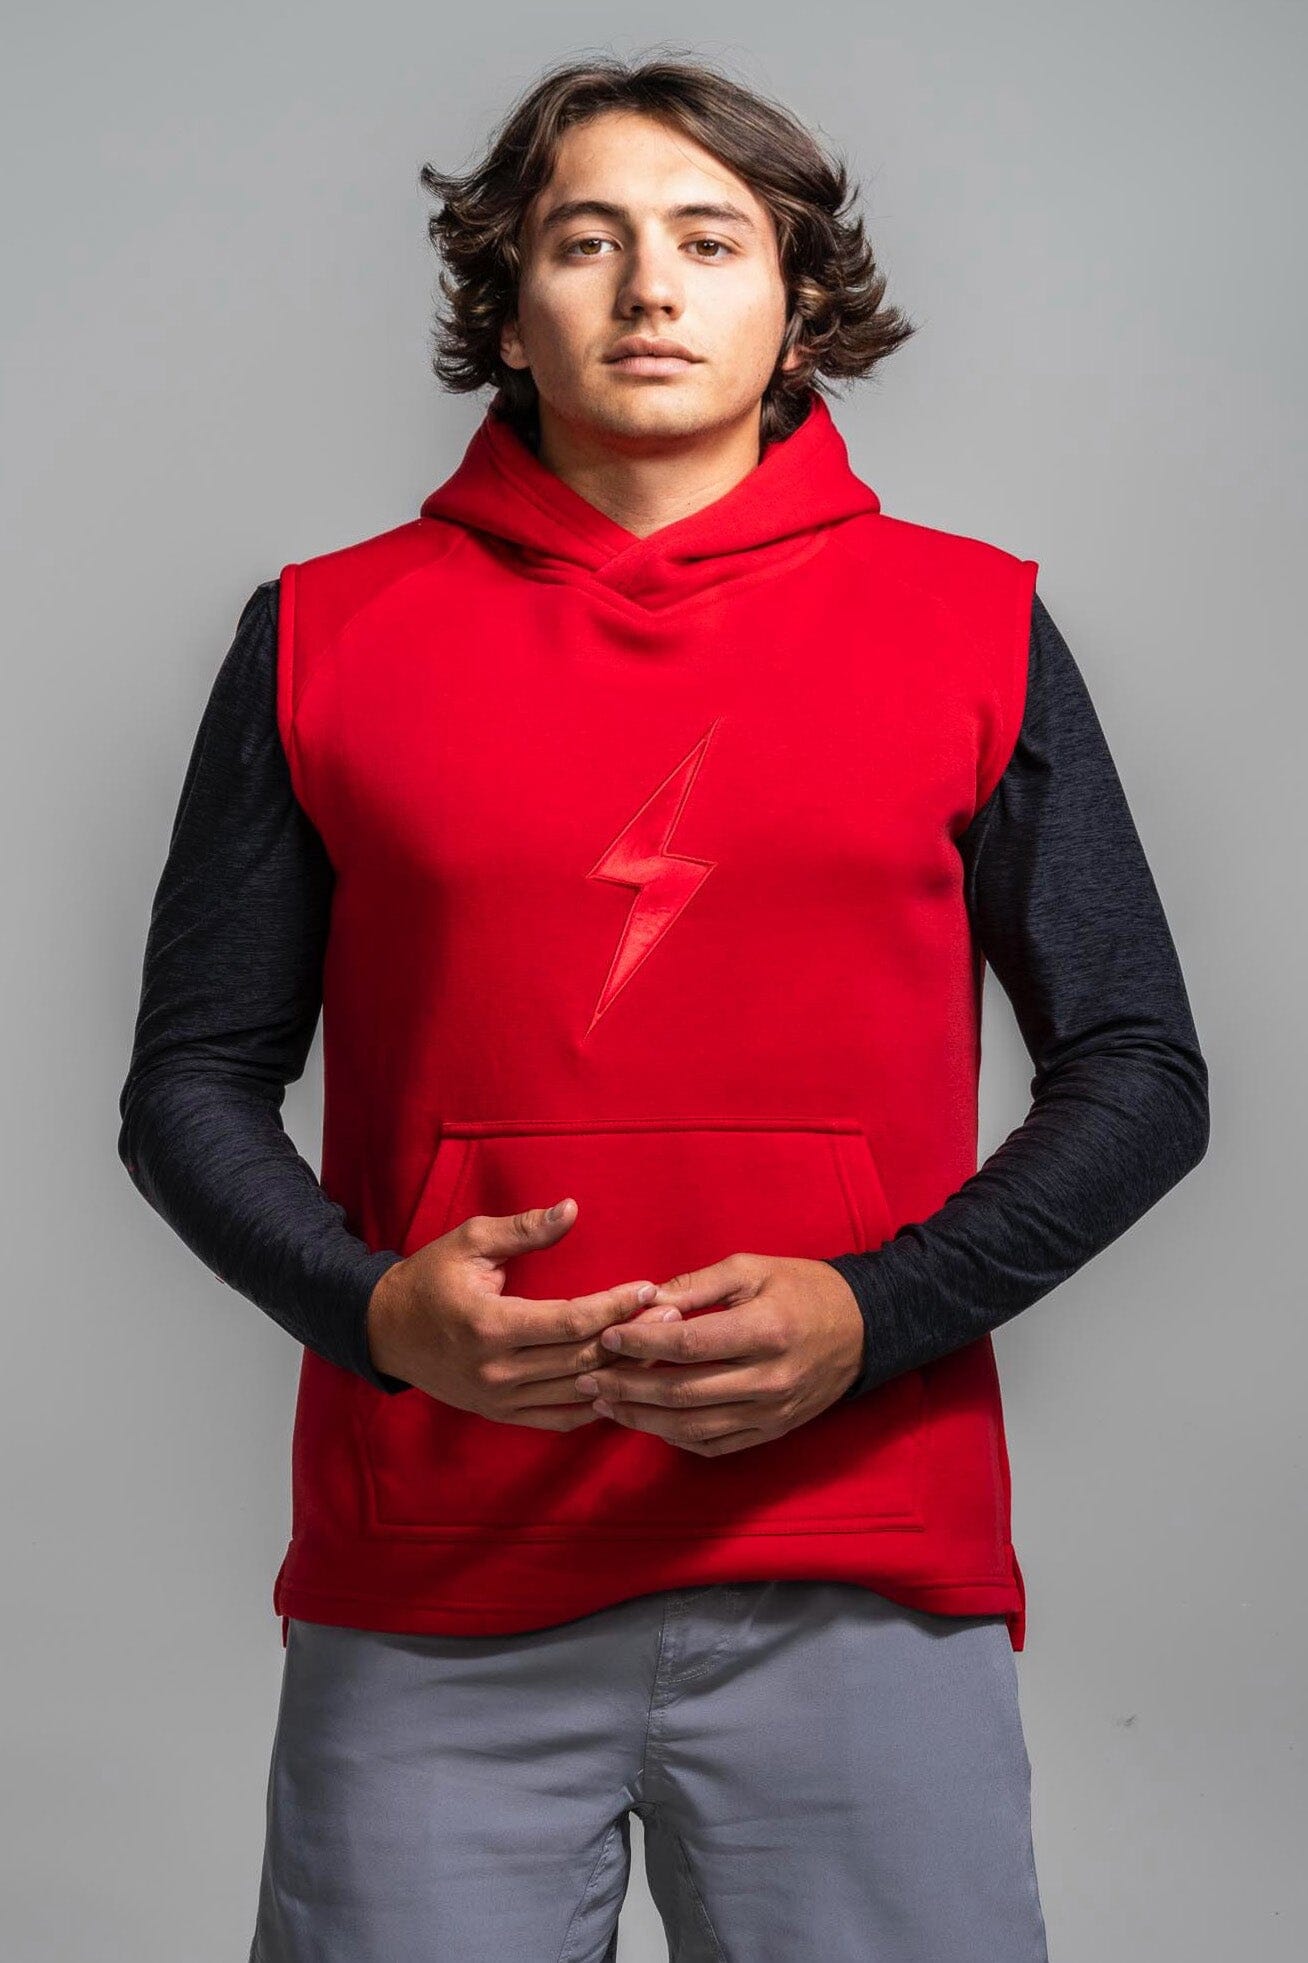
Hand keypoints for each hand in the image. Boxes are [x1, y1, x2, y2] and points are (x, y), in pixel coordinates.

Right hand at [364, 1196, 682, 1429]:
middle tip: (672, 1315)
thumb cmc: (429, 1278)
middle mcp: (497, 1370)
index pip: (570, 1322)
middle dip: (631, 1337)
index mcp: (490, 1325)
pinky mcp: (500, 1414)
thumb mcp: (469, 1241)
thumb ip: (523, 1230)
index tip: (648, 1288)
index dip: (614, 1306)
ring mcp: (499, 1399)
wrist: (383, 1331)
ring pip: (576, 1391)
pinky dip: (595, 1405)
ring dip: (621, 1372)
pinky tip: (624, 1387)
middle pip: (581, 1359)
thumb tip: (571, 1209)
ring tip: (660, 1348)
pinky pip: (559, 1418)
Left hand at [573, 1253, 865, 1455]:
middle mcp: (768, 1379)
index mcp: (764, 1330)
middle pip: (684, 1393)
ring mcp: (772, 1412)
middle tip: (588, 1379)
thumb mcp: (751, 1268)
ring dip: (643, 1420)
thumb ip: (696, 1286)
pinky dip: (677, 1437)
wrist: (864, 1327)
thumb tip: (643, 1301)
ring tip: (605, 1405)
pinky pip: (716, 1444)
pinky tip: (649, 1423)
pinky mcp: (773, 1431)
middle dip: (628, 1388)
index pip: (688, 1345)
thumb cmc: (803, 1287)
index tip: (605, 1338)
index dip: (641, 1344)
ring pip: (694, 1427)